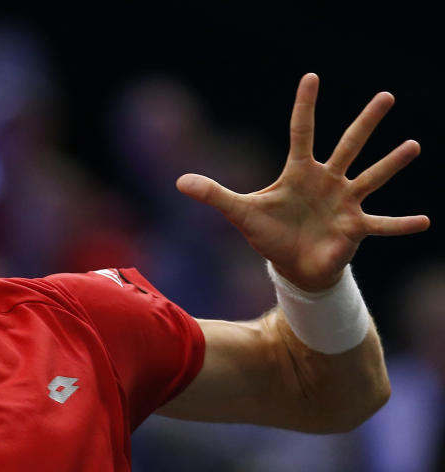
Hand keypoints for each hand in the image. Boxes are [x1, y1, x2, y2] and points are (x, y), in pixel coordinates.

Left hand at [176, 73, 429, 290]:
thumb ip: (214, 194)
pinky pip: (382, 225)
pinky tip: (425, 221)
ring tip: (412, 146)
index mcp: (299, 173)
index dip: (304, 106)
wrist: (290, 266)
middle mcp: (328, 181)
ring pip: (371, 178)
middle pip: (348, 146)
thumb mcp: (240, 213)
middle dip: (365, 123)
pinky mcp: (354, 229)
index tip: (311, 77)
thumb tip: (180, 181)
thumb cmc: (269, 234)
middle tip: (386, 96)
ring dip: (390, 164)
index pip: (302, 132)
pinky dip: (401, 224)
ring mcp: (344, 203)